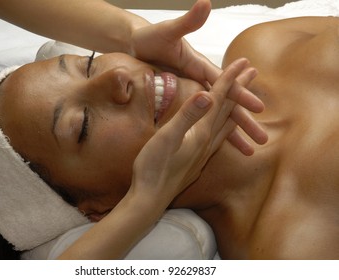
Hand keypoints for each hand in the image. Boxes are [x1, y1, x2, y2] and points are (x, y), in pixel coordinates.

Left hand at [130, 0, 266, 154]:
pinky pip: (200, 120)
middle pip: (226, 105)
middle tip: (262, 140)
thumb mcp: (168, 30)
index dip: (239, 94)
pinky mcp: (183, 102)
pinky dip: (211, 133)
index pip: (223, 83)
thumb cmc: (151, 37)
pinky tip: (219, 147)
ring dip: (232, 133)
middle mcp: (200, 82)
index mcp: (199, 66)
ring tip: (247, 151)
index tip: (258, 108)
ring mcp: (192, 94)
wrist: (136, 47)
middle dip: (244, 122)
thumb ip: (187, 22)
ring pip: (216, 117)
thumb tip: (206, 4)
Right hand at [132, 58, 258, 198]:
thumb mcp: (167, 137)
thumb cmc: (153, 167)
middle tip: (253, 72)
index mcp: (201, 131)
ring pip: (227, 125)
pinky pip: (219, 138)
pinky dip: (227, 127)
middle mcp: (207, 140)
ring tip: (247, 100)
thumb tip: (207, 95)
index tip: (243, 61)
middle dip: (240, 89)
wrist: (150, 197)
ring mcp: (203, 152)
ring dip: (237, 108)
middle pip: (228, 110)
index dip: (230, 79)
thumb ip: (187, 116)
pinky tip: (226, 130)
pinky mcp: (197, 160)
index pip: (218, 98)